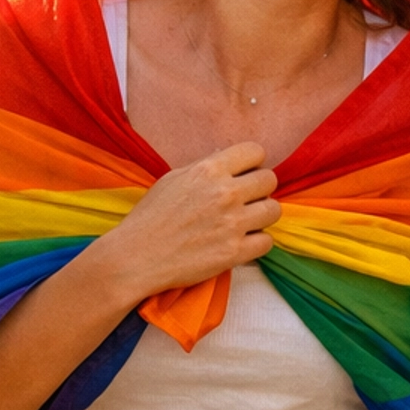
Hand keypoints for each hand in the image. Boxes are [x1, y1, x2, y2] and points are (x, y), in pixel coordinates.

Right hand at [91, 143, 279, 308]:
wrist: (135, 257)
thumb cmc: (150, 217)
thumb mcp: (174, 179)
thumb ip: (206, 168)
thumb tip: (231, 161)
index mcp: (209, 170)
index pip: (256, 152)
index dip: (252, 163)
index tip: (245, 174)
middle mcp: (225, 193)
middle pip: (270, 180)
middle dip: (259, 189)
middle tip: (245, 200)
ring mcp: (232, 223)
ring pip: (274, 210)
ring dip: (262, 215)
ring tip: (245, 222)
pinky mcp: (234, 252)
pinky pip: (268, 241)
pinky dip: (257, 242)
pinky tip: (241, 242)